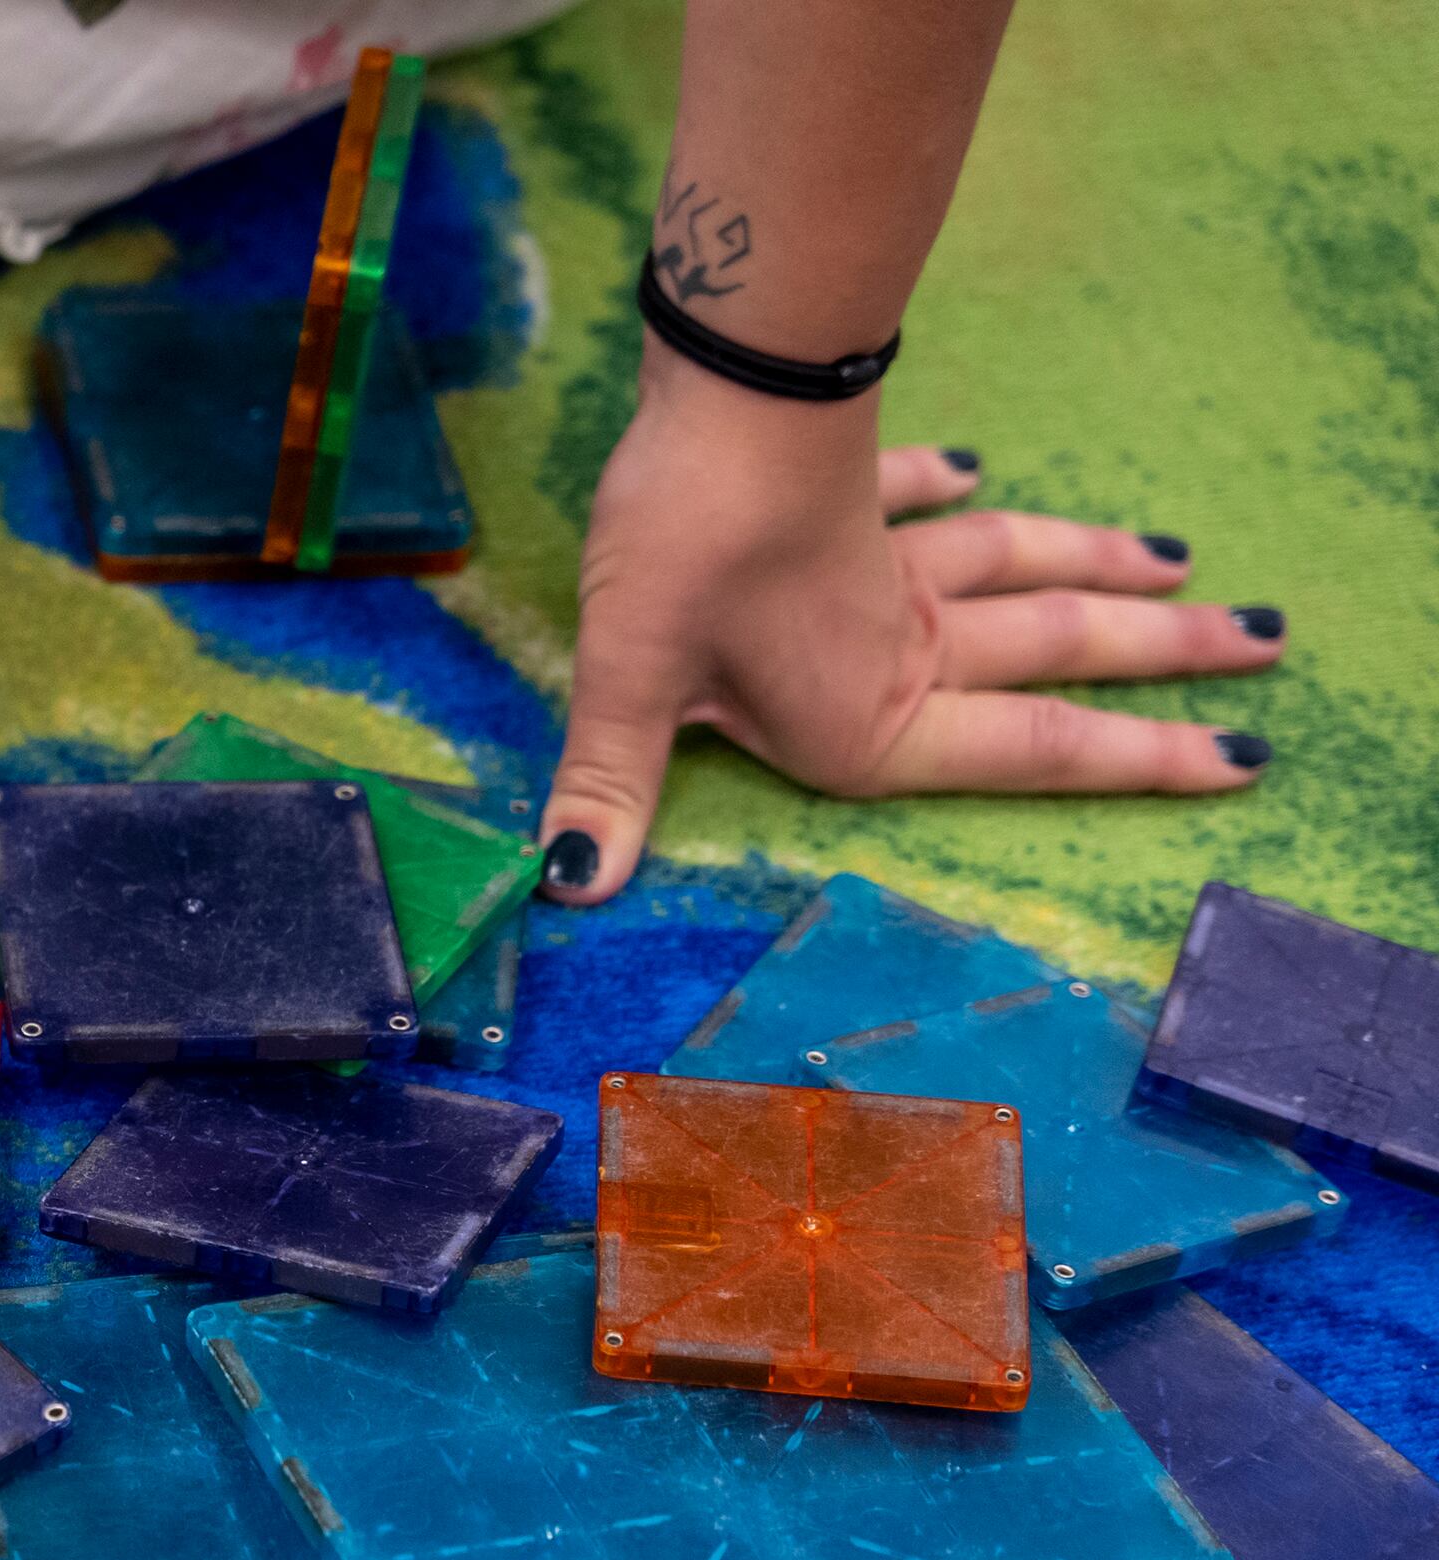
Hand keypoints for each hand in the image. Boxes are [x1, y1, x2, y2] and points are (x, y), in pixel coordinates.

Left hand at [537, 348, 1284, 903]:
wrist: (719, 398)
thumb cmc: (686, 550)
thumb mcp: (632, 682)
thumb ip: (610, 786)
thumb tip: (570, 884)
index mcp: (867, 714)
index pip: (1032, 750)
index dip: (1136, 762)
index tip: (1237, 759)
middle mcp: (902, 642)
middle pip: (1057, 652)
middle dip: (1163, 658)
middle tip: (1264, 645)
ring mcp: (885, 560)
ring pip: (1015, 568)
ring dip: (1095, 569)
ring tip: (1179, 567)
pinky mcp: (847, 485)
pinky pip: (912, 495)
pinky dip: (947, 487)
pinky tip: (977, 471)